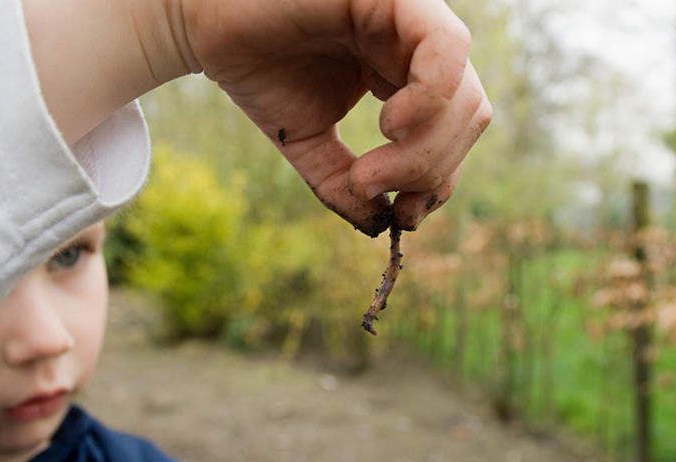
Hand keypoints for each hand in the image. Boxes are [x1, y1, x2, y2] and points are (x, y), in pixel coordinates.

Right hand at [182, 0, 491, 235]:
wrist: (205, 25)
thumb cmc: (259, 72)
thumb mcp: (310, 144)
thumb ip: (346, 186)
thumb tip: (381, 227)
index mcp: (406, 77)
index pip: (455, 134)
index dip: (438, 182)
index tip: (402, 217)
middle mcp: (418, 48)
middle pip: (470, 119)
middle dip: (429, 170)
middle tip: (372, 188)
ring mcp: (412, 19)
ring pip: (465, 95)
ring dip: (425, 151)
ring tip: (371, 171)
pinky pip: (446, 47)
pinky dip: (430, 99)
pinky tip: (391, 125)